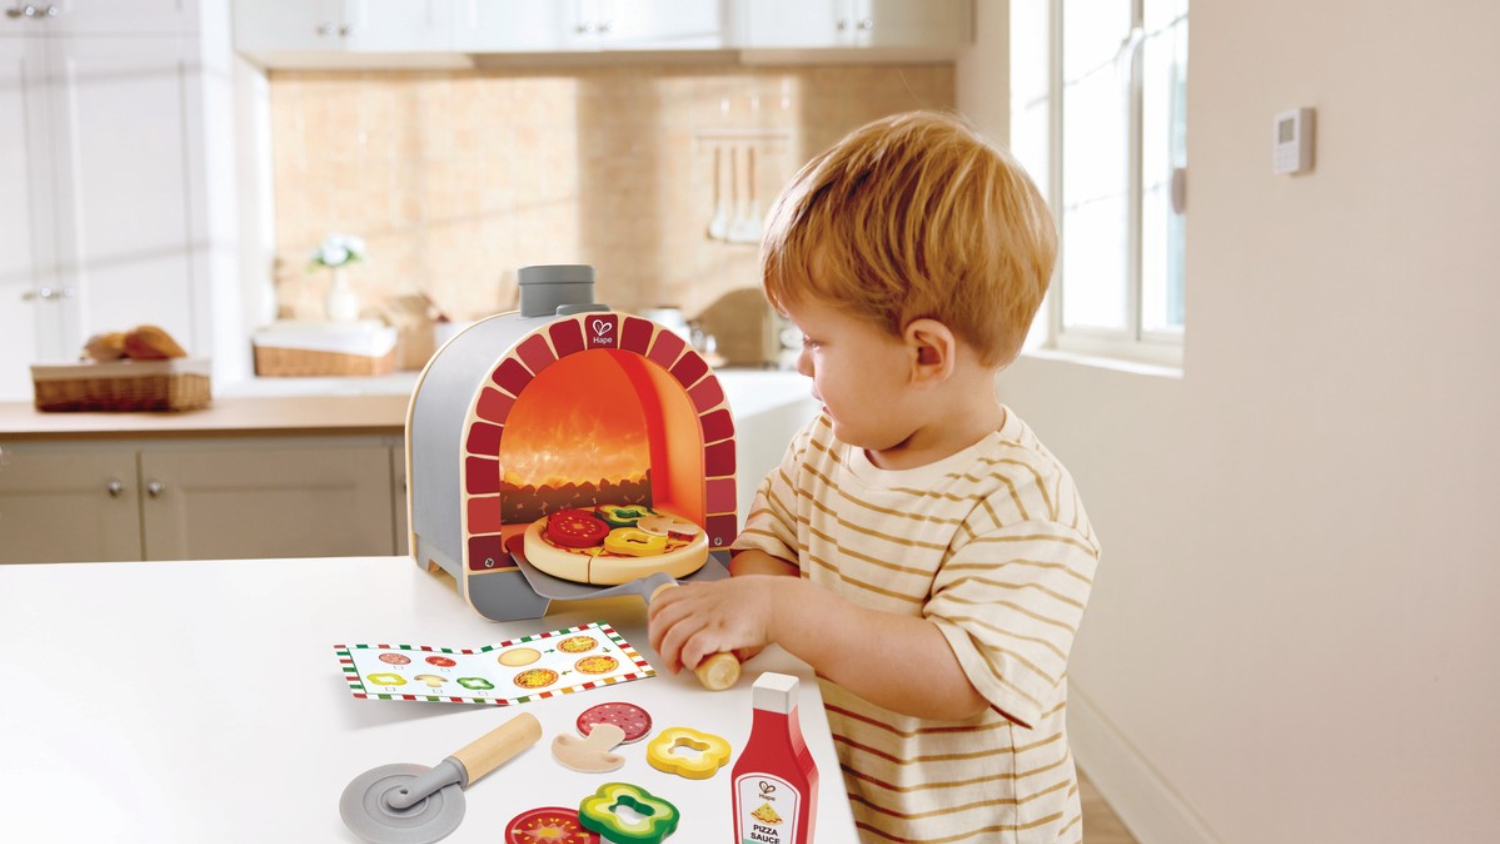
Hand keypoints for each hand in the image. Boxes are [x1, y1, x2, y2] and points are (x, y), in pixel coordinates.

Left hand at [647, 577, 778, 674]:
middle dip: (656, 642)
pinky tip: (694, 664)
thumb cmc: (756, 599)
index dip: (652, 619)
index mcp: (699, 592)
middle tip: (664, 655)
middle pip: (662, 621)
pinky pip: (693, 647)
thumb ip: (707, 597)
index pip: (661, 601)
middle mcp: (700, 603)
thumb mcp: (724, 589)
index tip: (657, 633)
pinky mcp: (720, 632)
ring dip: (669, 656)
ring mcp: (709, 617)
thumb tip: (695, 609)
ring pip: (673, 636)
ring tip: (676, 666)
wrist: (777, 603)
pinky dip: (688, 658)